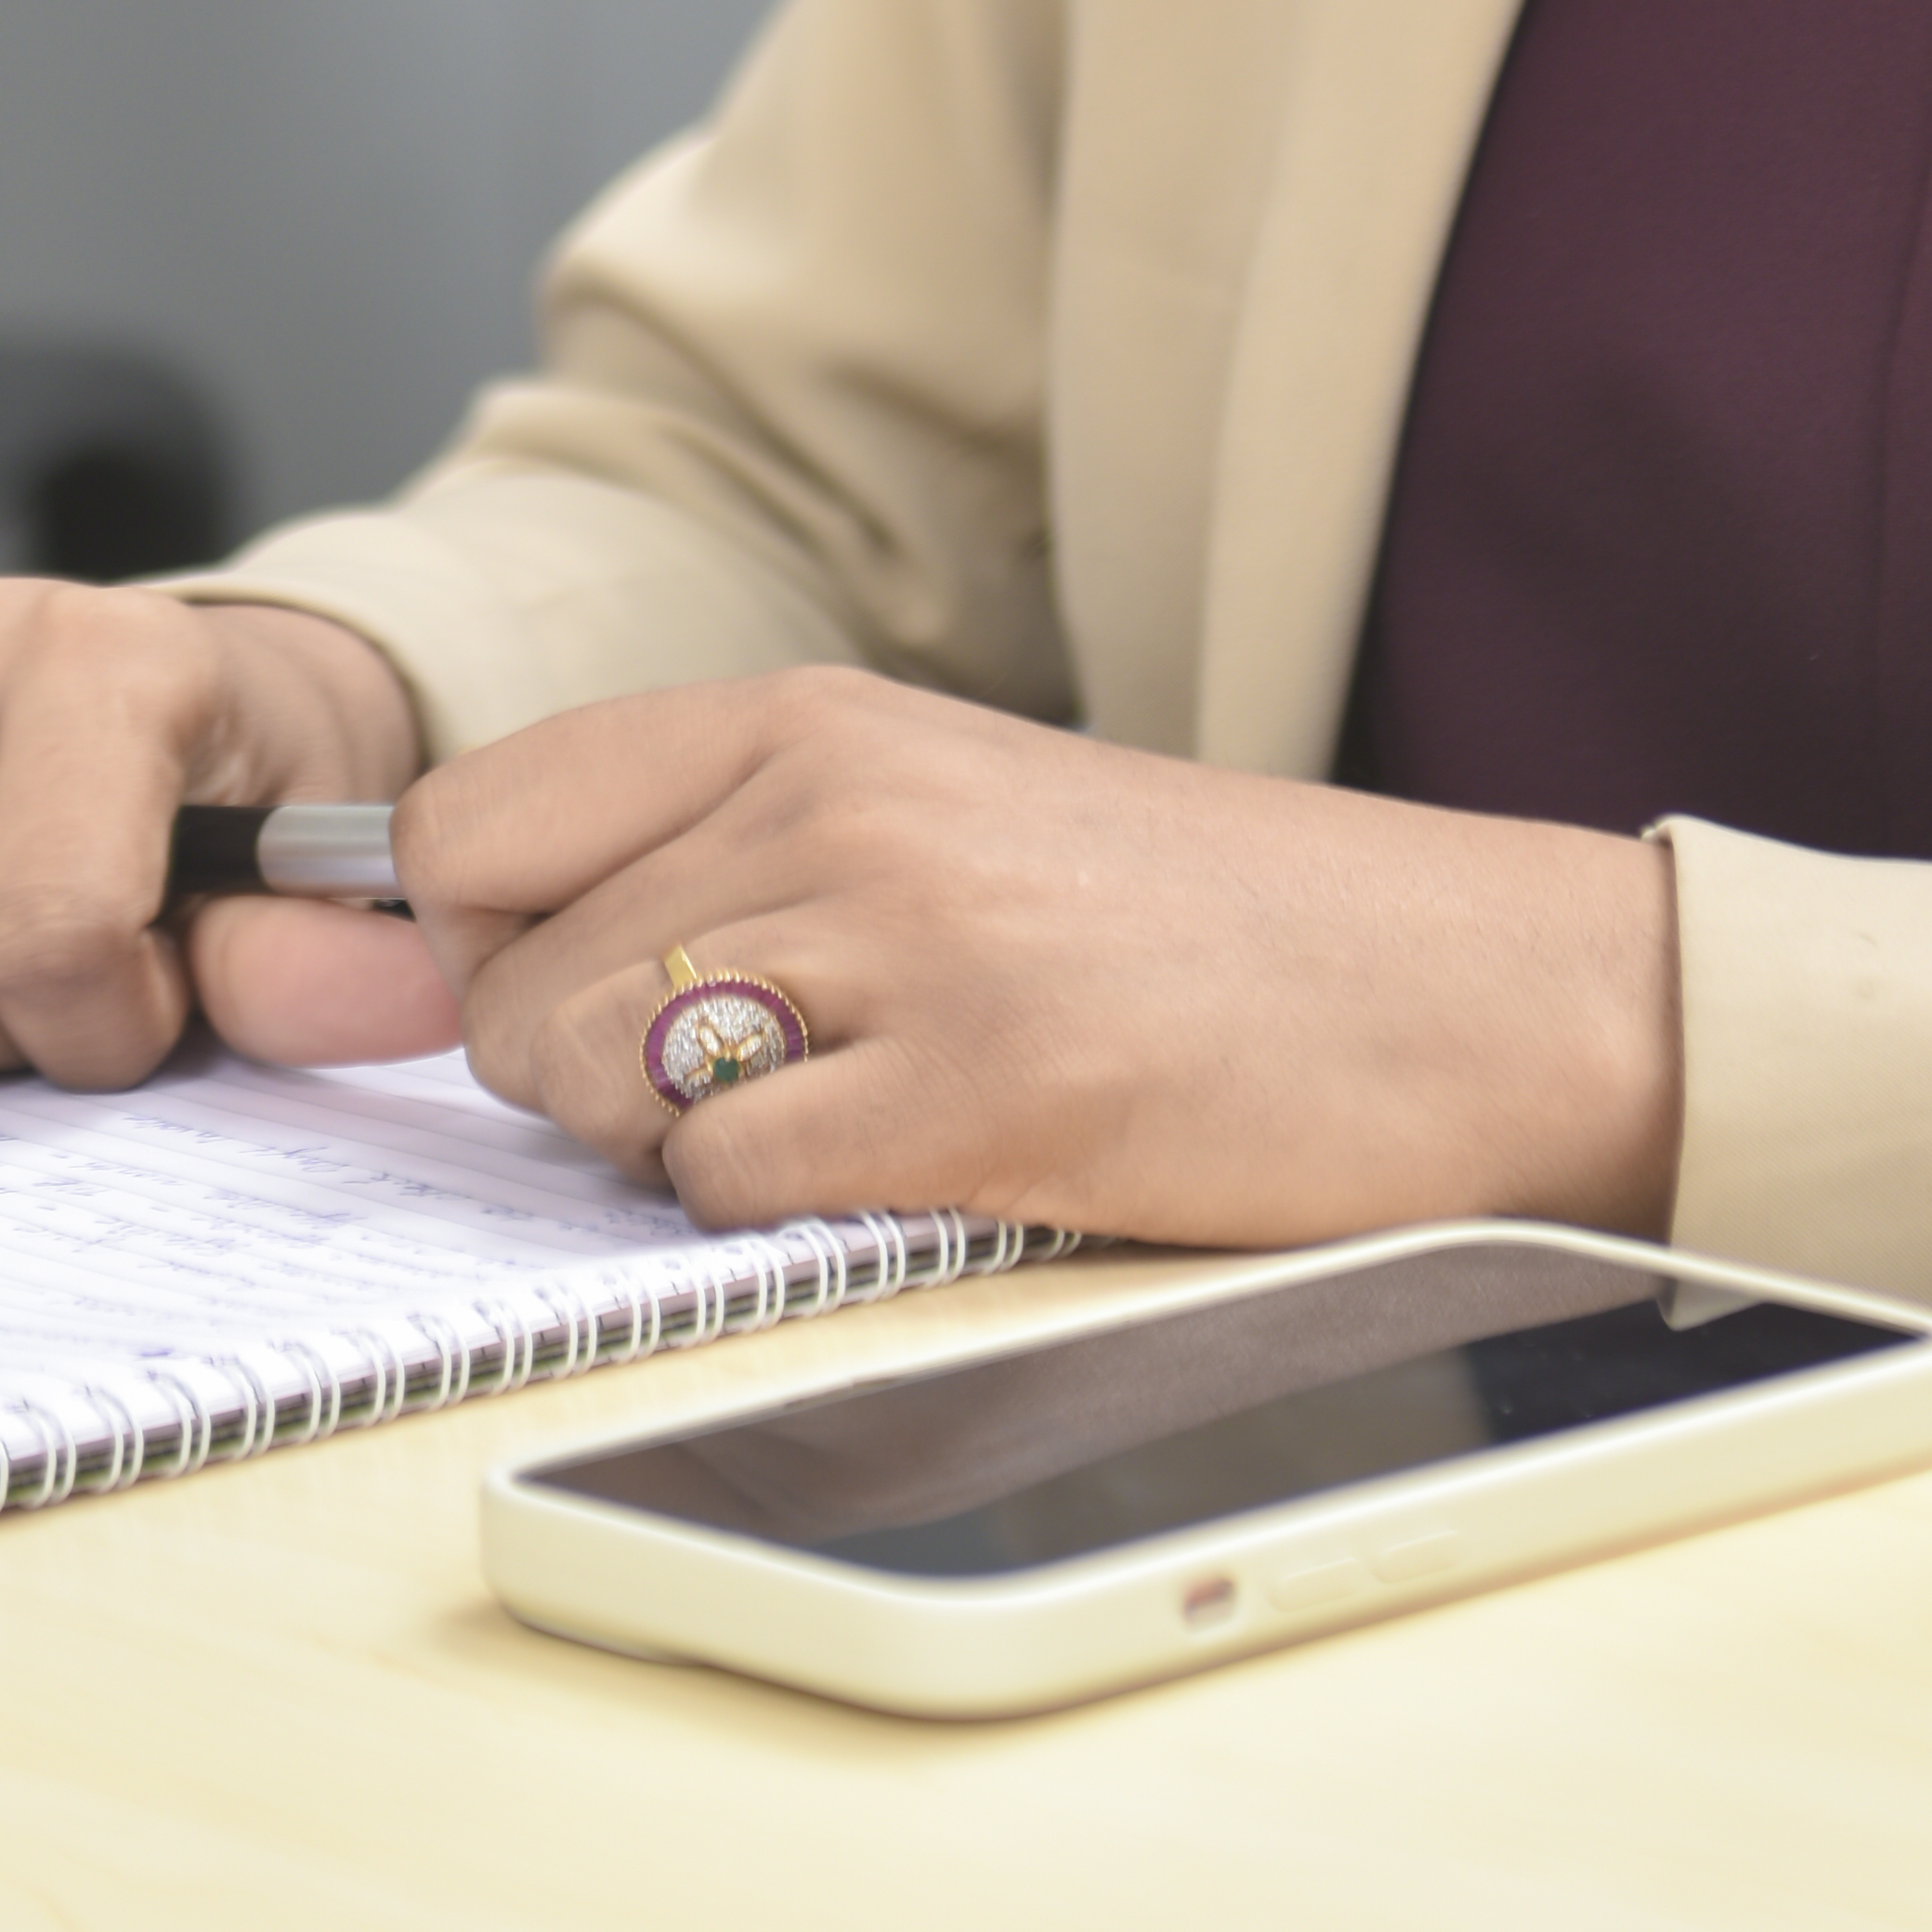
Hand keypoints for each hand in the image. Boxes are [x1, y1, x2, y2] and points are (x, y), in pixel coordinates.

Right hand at [0, 580, 440, 1084]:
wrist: (173, 681)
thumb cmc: (248, 780)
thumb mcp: (318, 866)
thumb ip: (321, 955)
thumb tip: (410, 1010)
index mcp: (105, 654)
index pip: (45, 935)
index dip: (108, 1026)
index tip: (158, 994)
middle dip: (5, 1033)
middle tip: (74, 970)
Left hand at [400, 669, 1683, 1249]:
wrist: (1460, 984)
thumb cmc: (1204, 922)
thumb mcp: (949, 803)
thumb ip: (732, 842)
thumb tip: (482, 954)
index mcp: (820, 717)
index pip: (471, 825)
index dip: (483, 945)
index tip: (569, 993)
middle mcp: (842, 801)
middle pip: (505, 983)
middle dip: (581, 1075)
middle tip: (752, 1081)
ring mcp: (911, 942)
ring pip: (587, 1086)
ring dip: (676, 1148)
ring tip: (846, 1115)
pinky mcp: (982, 1093)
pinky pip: (725, 1190)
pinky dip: (782, 1214)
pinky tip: (915, 1166)